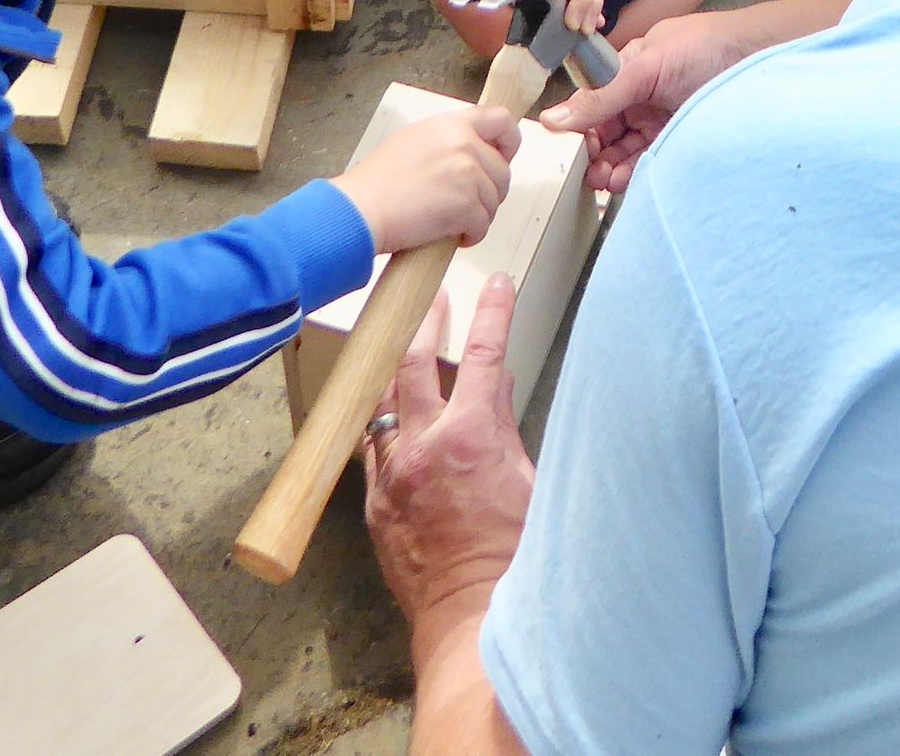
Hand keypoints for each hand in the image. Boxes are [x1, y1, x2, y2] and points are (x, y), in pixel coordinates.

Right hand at [332, 107, 519, 253]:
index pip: (502, 119)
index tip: (502, 156)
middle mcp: (464, 144)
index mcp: (451, 124)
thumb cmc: (378, 181)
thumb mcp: (414, 140)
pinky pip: (484, 225)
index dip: (508, 141)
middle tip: (464, 203)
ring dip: (477, 216)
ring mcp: (467, 174)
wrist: (362, 208)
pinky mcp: (466, 205)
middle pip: (502, 171)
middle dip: (488, 192)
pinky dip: (471, 235)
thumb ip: (448, 139)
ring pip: (494, 201)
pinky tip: (452, 235)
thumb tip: (471, 149)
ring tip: (451, 220)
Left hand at [365, 276, 533, 626]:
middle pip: (414, 362)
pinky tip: (390, 414)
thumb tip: (498, 385)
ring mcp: (391, 473)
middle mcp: (423, 446)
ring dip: (394, 369)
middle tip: (432, 295)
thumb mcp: (527, 481)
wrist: (471, 616)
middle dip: (426, 322)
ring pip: (382, 400)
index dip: (493, 312)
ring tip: (401, 344)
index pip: (485, 354)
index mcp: (471, 437)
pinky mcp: (374, 501)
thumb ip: (505, 427)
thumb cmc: (513, 556)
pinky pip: (373, 446)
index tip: (498, 283)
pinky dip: (385, 423)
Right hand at [540, 12, 750, 191]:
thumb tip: (552, 119)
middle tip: (586, 173)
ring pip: (626, 148)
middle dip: (594, 153)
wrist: (761, 58)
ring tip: (603, 182)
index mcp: (628, 70)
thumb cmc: (704, 48)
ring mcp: (662, 118)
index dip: (580, 126)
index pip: (593, 102)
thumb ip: (600, 97)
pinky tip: (622, 181)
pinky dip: (633, 172)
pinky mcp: (681, 139)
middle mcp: (642, 95)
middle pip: (607, 130)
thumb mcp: (645, 68)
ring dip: (611, 166)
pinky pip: (650, 159)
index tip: (571, 149)